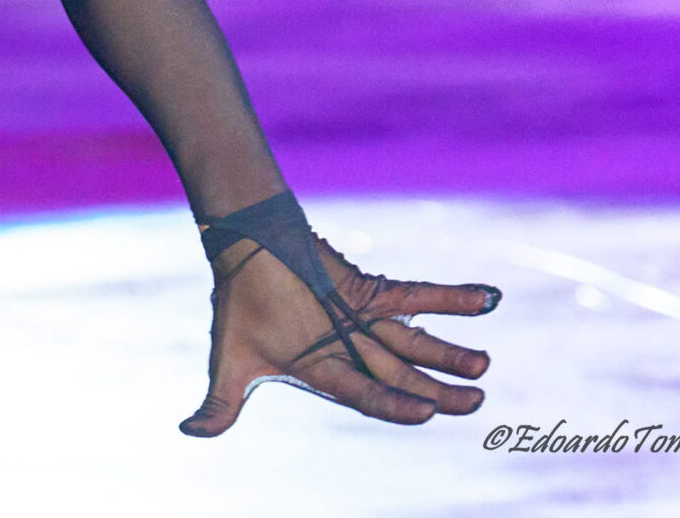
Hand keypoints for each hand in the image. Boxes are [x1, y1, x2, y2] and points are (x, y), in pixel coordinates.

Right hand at [181, 231, 497, 435]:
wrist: (242, 245)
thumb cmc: (238, 302)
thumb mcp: (231, 359)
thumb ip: (222, 401)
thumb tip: (190, 433)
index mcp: (324, 372)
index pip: (369, 395)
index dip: (398, 404)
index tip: (428, 412)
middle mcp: (350, 350)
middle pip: (403, 374)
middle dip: (441, 389)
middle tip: (477, 400)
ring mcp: (362, 319)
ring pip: (414, 340)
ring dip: (450, 351)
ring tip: (484, 365)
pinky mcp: (369, 289)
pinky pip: (415, 294)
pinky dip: (452, 297)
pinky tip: (489, 299)